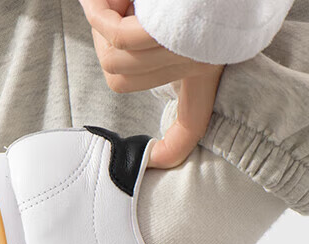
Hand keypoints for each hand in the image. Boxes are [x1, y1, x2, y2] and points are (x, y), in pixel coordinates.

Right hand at [79, 0, 223, 168]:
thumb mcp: (165, 24)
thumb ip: (138, 32)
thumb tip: (126, 67)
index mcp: (205, 64)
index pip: (192, 123)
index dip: (174, 147)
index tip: (157, 163)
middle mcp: (200, 63)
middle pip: (119, 79)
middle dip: (108, 41)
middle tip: (124, 7)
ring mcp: (186, 49)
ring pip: (114, 59)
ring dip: (107, 22)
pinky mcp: (167, 32)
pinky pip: (117, 37)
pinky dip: (103, 13)